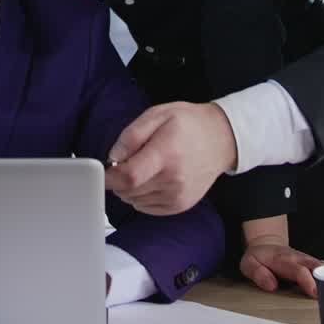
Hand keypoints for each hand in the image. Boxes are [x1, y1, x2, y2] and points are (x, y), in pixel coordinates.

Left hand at [104, 101, 237, 215]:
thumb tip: (113, 157)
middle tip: (125, 162)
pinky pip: (147, 208)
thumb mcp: (157, 115)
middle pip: (129, 191)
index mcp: (166, 155)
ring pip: (135, 201)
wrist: (220, 139)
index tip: (102, 170)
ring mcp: (178, 196)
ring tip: (143, 167)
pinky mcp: (180, 205)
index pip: (129, 177)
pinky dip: (140, 196)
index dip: (109, 177)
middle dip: (117, 180)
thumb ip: (132, 135)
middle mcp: (174, 180)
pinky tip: (150, 179)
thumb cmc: (188, 124)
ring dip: (129, 188)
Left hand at [239, 237, 323, 298]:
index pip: (298, 270)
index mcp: (283, 260)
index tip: (314, 293)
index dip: (307, 281)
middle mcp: (298, 259)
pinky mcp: (312, 265)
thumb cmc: (258, 259)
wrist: (265, 246)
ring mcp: (307, 261)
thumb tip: (272, 285)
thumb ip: (258, 273)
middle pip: (317, 267)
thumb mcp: (248, 264)